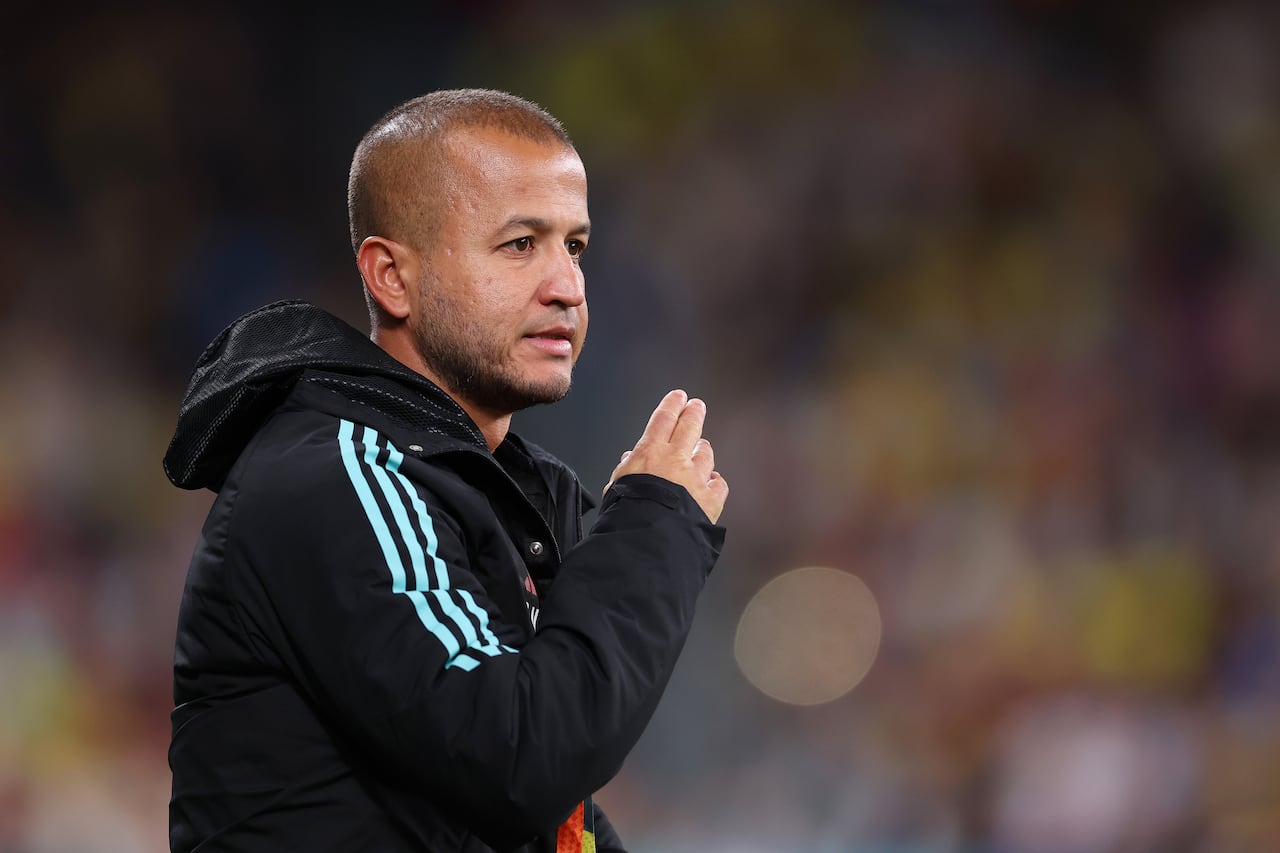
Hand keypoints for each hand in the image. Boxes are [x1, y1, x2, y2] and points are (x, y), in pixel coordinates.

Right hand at [605, 390, 728, 523]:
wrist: (650, 535)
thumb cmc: (629, 511)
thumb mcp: (617, 485)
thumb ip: (626, 469)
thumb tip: (629, 460)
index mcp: (651, 453)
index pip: (664, 419)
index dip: (672, 405)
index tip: (678, 397)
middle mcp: (677, 460)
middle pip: (690, 427)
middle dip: (694, 413)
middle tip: (696, 406)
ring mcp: (697, 478)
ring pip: (706, 455)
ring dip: (703, 451)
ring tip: (702, 449)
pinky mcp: (711, 498)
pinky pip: (718, 484)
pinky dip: (715, 482)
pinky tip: (712, 483)